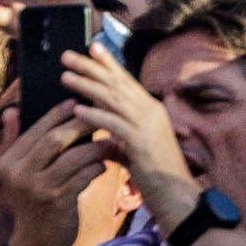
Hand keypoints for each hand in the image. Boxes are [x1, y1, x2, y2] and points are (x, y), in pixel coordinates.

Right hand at [0, 100, 119, 245]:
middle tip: (100, 117)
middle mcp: (19, 174)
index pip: (36, 129)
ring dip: (95, 147)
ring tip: (108, 142)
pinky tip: (104, 165)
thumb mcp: (17, 175)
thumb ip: (13, 142)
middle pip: (55, 139)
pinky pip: (83, 176)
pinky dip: (96, 168)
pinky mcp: (58, 202)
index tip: (77, 104)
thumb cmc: (31, 204)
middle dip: (80, 125)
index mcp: (8, 163)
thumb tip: (12, 110)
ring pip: (73, 157)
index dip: (58, 113)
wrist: (36, 245)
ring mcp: (39, 189)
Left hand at [56, 47, 196, 222]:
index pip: (126, 81)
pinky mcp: (142, 143)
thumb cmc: (159, 176)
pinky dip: (95, 116)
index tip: (92, 47)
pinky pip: (114, 124)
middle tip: (67, 55)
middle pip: (117, 83)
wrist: (179, 199)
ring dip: (87, 86)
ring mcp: (148, 125)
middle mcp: (152, 111)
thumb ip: (123, 136)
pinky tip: (77, 111)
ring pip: (113, 99)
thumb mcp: (139, 149)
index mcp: (152, 110)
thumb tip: (105, 132)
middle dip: (91, 67)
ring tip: (65, 77)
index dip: (108, 63)